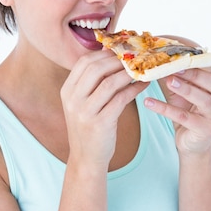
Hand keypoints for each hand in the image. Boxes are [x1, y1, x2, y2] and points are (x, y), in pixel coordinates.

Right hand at [61, 50, 147, 167]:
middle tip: (135, 58)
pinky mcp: (100, 123)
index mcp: (67, 91)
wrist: (86, 158)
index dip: (104, 53)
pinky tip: (143, 85)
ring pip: (110, 83)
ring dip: (129, 74)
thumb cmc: (89, 127)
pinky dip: (134, 89)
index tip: (121, 51)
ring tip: (142, 70)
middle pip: (96, 68)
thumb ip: (93, 82)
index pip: (84, 62)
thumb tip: (111, 54)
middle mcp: (73, 100)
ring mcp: (84, 112)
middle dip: (117, 61)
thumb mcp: (83, 103)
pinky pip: (121, 99)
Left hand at [144, 48, 210, 153]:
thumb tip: (161, 57)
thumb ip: (180, 75)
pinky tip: (149, 102)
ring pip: (203, 100)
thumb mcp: (186, 90)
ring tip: (169, 81)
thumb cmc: (189, 110)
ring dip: (185, 89)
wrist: (189, 142)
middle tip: (177, 68)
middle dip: (196, 74)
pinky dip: (164, 108)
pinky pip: (183, 117)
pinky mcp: (202, 129)